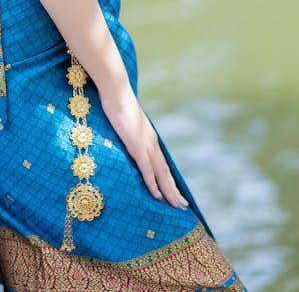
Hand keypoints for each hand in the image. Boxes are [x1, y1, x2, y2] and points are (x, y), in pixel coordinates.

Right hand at [99, 85, 188, 209]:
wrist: (115, 91)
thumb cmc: (117, 103)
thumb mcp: (125, 122)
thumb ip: (129, 133)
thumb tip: (125, 139)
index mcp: (149, 137)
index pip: (162, 163)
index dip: (169, 179)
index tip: (176, 193)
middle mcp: (152, 142)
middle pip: (165, 171)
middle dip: (174, 189)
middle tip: (183, 206)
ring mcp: (145, 144)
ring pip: (160, 173)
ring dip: (168, 191)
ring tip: (176, 205)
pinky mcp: (137, 145)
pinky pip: (147, 168)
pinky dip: (152, 183)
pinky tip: (157, 195)